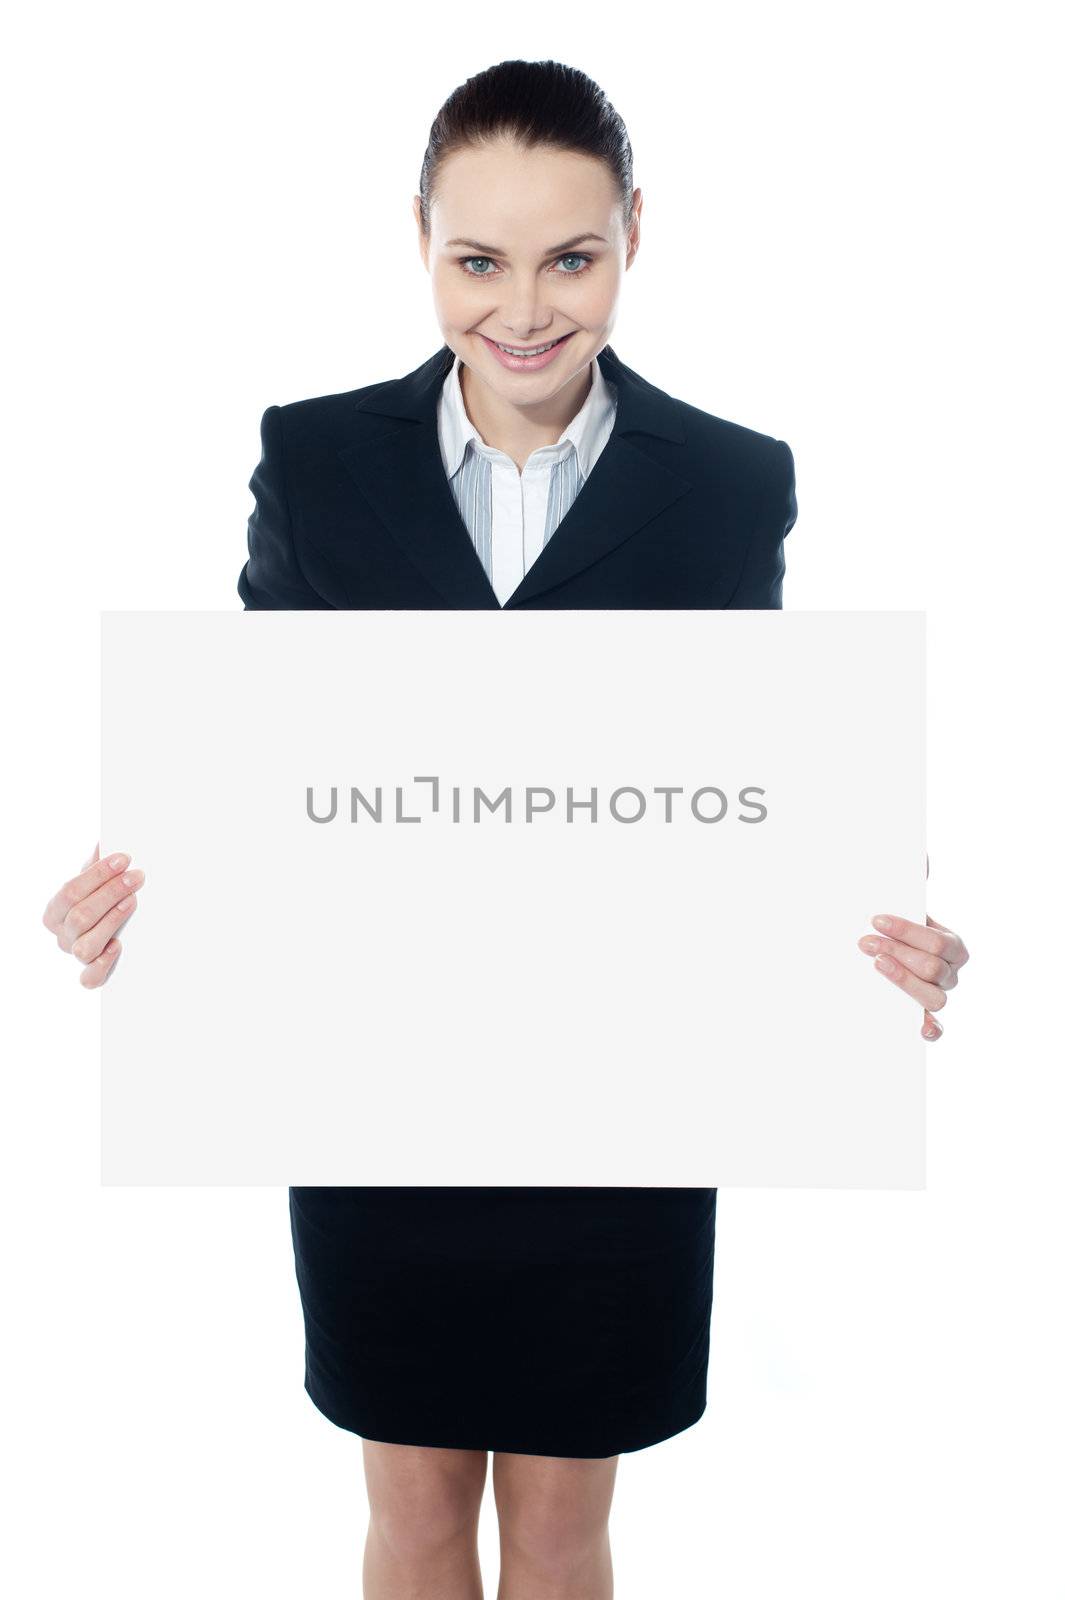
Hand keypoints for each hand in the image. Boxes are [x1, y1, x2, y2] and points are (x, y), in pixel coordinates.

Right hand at [42, 841, 145, 988]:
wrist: (115, 931)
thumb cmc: (101, 902)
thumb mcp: (97, 881)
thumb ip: (98, 864)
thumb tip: (107, 841)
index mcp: (56, 911)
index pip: (70, 891)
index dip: (97, 875)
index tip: (123, 859)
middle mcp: (62, 936)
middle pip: (80, 916)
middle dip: (110, 893)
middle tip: (137, 877)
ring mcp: (76, 956)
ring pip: (86, 945)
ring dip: (111, 921)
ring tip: (133, 901)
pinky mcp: (92, 975)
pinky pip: (90, 978)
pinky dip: (102, 965)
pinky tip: (118, 945)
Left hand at [856, 852, 968, 1040]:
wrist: (875, 945)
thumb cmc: (889, 926)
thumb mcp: (898, 900)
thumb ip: (911, 879)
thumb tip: (921, 858)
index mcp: (950, 944)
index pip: (937, 940)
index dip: (907, 930)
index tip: (875, 920)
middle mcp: (949, 972)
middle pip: (932, 968)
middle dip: (898, 952)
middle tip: (864, 943)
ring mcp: (938, 996)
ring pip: (934, 998)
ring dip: (904, 982)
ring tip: (875, 965)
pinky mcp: (924, 1017)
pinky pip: (936, 1029)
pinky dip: (931, 1030)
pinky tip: (919, 1028)